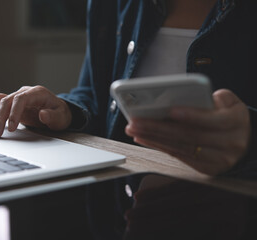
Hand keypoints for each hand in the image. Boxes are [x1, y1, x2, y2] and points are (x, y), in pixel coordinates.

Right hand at [0, 86, 71, 137]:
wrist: (57, 111)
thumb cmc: (59, 114)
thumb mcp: (61, 117)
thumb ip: (53, 116)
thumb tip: (42, 114)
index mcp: (36, 93)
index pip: (20, 99)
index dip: (14, 112)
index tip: (11, 127)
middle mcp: (22, 92)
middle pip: (5, 101)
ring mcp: (14, 97)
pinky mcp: (8, 105)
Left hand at [125, 89, 250, 174]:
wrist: (244, 140)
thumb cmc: (228, 114)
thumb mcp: (228, 101)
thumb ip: (209, 97)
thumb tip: (180, 98)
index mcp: (236, 122)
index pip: (212, 120)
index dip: (192, 116)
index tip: (170, 110)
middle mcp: (230, 144)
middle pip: (189, 136)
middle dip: (159, 128)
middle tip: (136, 121)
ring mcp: (219, 159)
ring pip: (181, 148)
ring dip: (153, 139)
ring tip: (134, 129)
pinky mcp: (207, 169)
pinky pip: (179, 157)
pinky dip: (159, 147)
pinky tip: (143, 138)